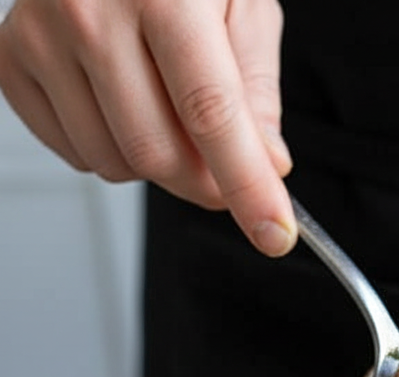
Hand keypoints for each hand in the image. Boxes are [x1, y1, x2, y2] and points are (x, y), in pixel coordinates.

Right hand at [0, 0, 294, 255]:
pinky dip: (112, 148)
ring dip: (157, 165)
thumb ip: (257, 89)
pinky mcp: (8, 60)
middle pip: (157, 153)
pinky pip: (73, 152)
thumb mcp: (245, 7)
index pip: (211, 115)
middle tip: (227, 166)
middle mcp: (89, 12)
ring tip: (168, 108)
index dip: (247, 185)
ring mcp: (39, 37)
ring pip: (113, 163)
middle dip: (205, 182)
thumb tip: (268, 164)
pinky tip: (124, 102)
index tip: (273, 234)